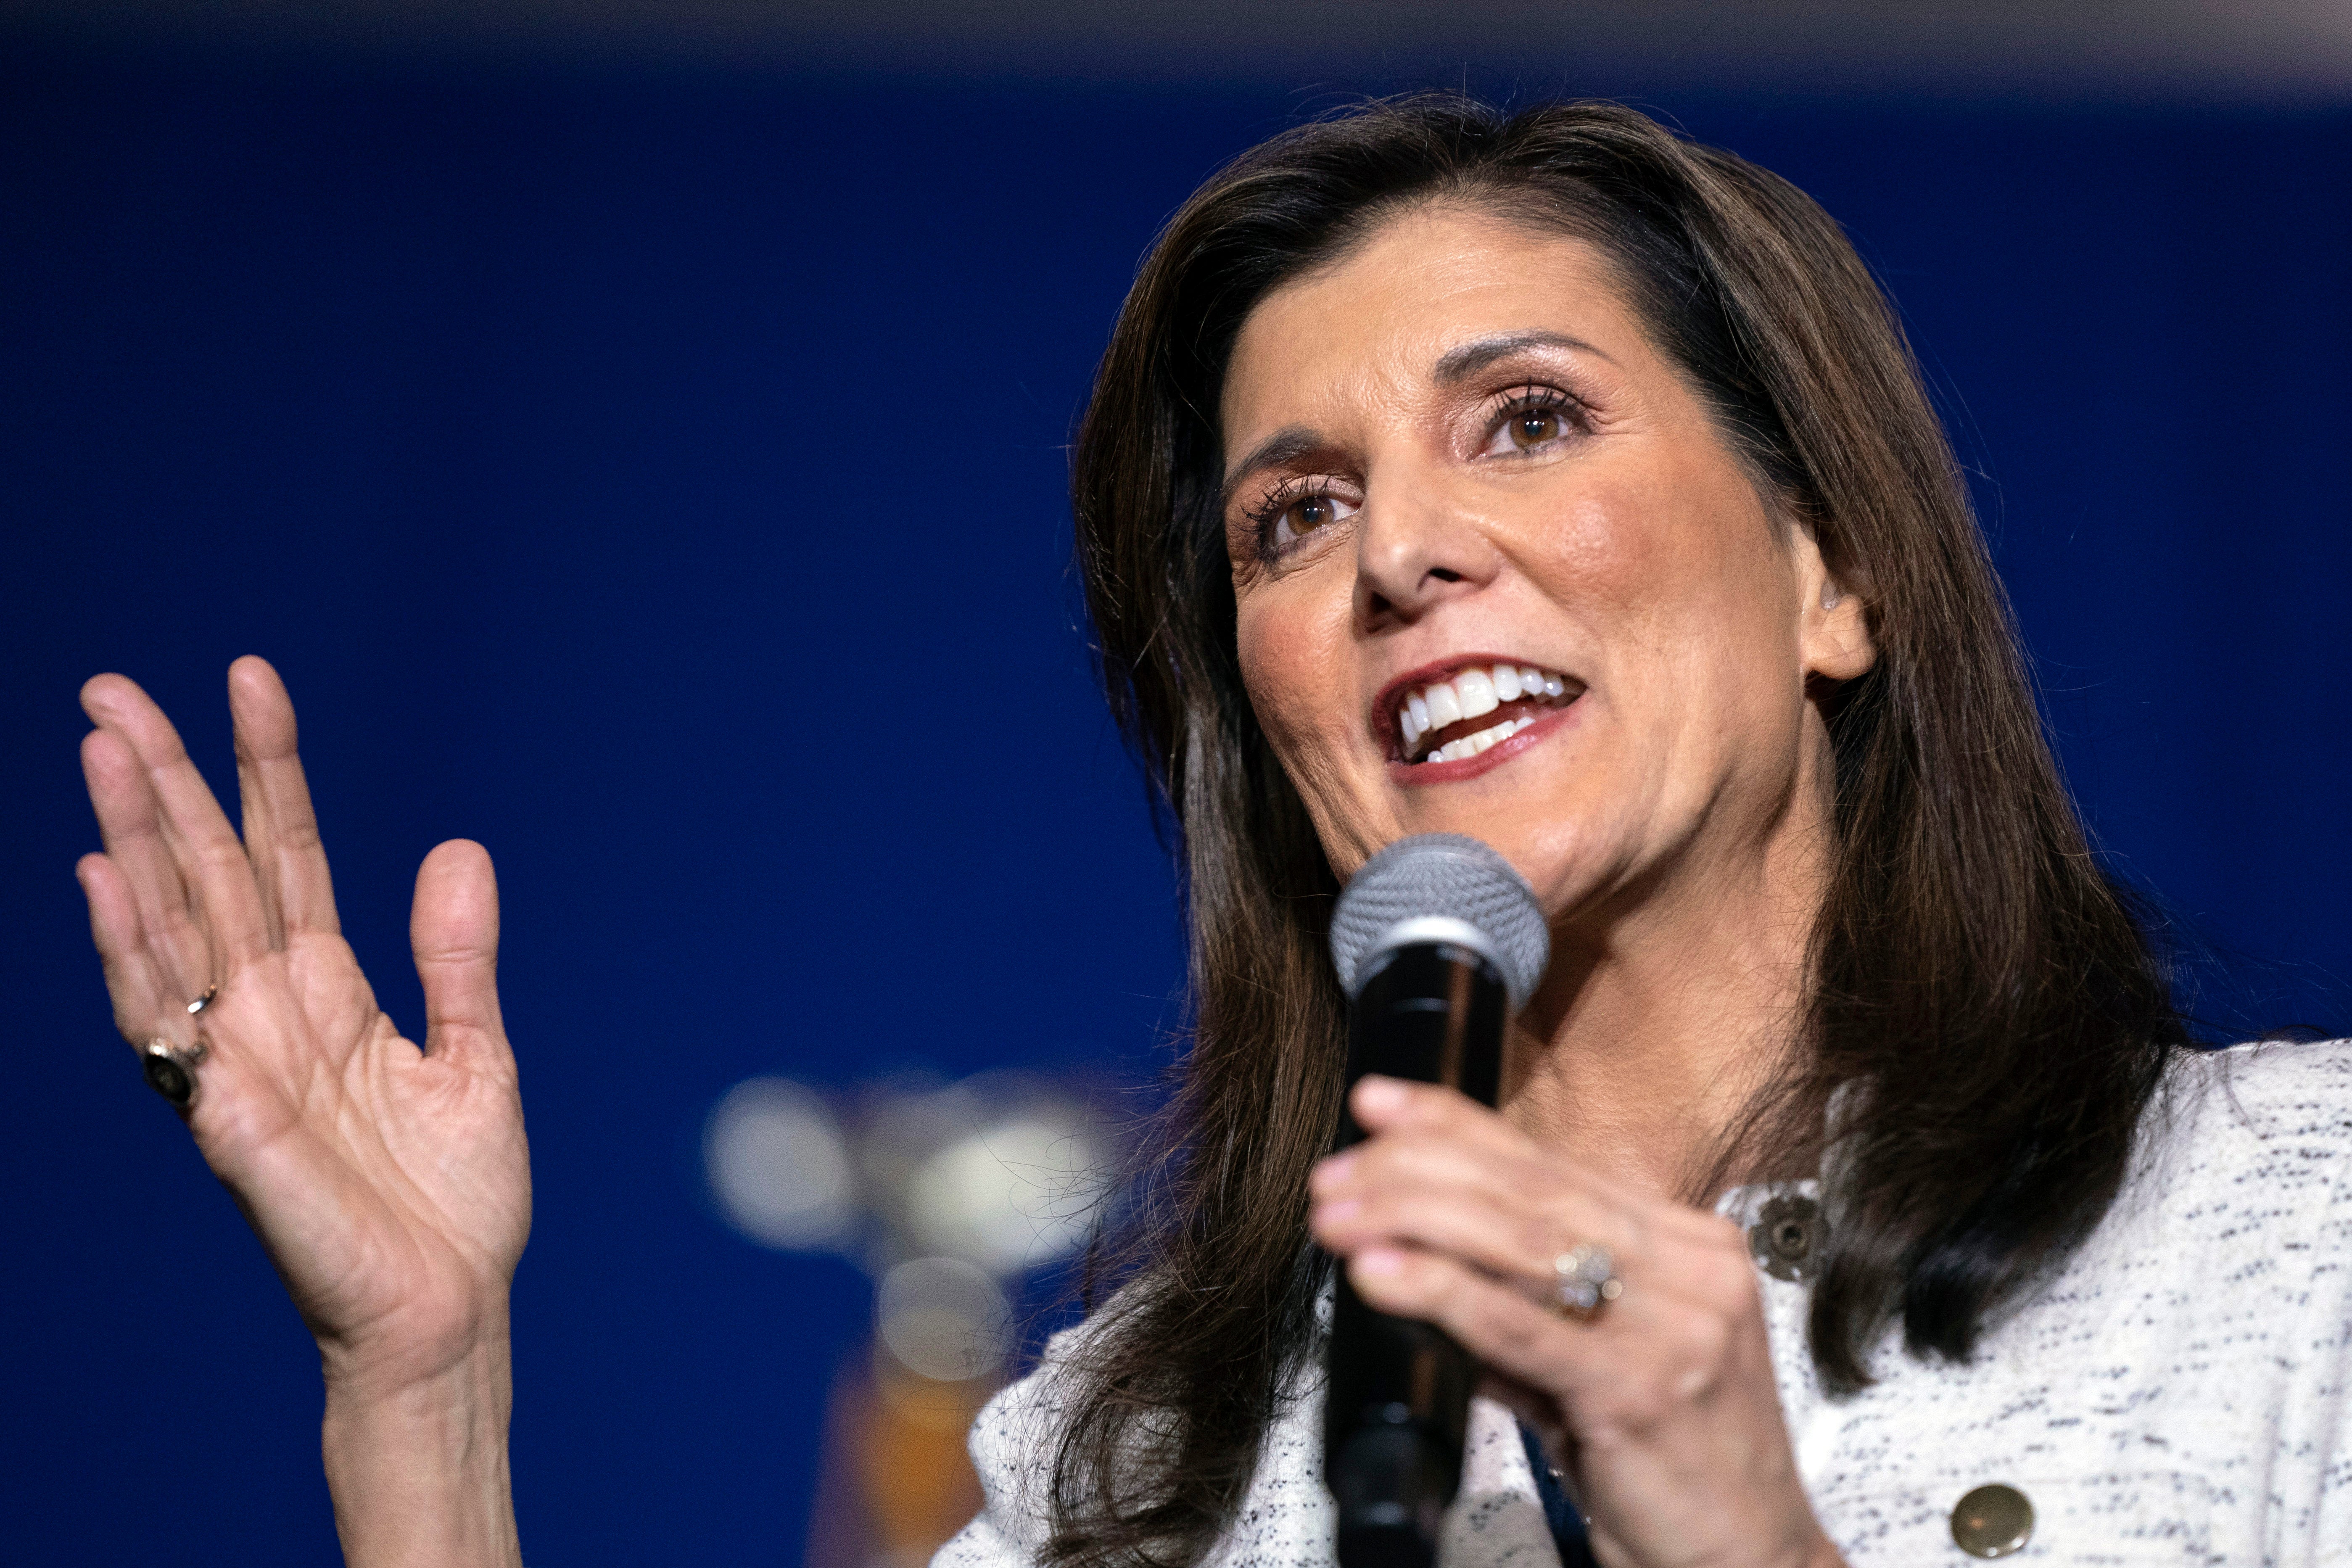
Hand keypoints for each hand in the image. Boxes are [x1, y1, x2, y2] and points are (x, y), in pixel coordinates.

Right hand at [77, 658, 528, 1565]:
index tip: (250, 678)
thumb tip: (459, 849)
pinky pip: (168, 1028)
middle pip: (205, 875)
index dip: (268, 770)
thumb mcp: (475, 1058)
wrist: (451, 1310)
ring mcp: (240, 1064)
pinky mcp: (229, 1122)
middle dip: (165, 782)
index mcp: (330, 994)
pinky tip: (107, 885)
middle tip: (113, 688)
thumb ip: (457, 959)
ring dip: (130, 840)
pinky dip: (134, 955)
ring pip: (168, 929)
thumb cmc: (454, 1204)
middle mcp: (270, 1016)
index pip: (287, 855)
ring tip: (104, 750)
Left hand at [1308, 1077, 1839, 1567]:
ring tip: (1339, 1217)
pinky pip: (1522, 1323)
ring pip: (1520, 1240)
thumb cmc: (1679, 1465)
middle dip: (1414, 1169)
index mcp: (1688, 1244)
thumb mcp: (1602, 1365)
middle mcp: (1692, 1269)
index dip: (1455, 1124)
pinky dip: (1441, 1290)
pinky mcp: (1644, 1387)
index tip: (1379, 1104)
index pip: (1551, 1163)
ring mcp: (1676, 1324)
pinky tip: (1384, 1273)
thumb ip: (1524, 1312)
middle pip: (1529, 1189)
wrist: (1756, 1562)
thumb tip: (1417, 1265)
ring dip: (1410, 1218)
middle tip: (1335, 1175)